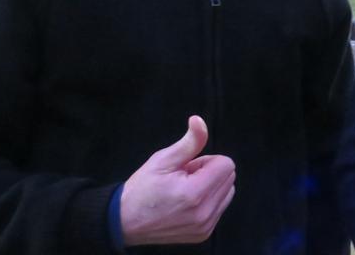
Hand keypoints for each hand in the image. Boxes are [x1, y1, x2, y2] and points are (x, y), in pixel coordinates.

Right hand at [120, 116, 236, 245]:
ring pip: (228, 192)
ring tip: (185, 190)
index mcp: (194, 193)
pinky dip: (209, 201)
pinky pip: (220, 207)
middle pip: (229, 177)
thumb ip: (189, 142)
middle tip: (183, 178)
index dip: (206, 160)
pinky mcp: (204, 234)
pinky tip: (187, 203)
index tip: (187, 167)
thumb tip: (200, 121)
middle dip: (209, 172)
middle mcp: (204, 213)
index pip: (226, 164)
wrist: (125, 221)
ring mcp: (205, 226)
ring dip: (211, 186)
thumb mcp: (163, 160)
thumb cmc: (142, 188)